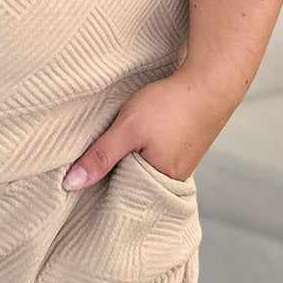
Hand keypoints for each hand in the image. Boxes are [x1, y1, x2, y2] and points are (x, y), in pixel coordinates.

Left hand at [61, 63, 230, 189]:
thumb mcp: (128, 128)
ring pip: (144, 171)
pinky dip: (143, 151)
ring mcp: (180, 166)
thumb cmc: (170, 106)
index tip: (79, 184)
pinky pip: (156, 159)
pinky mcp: (184, 150)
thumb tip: (71, 184)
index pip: (120, 199)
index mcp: (158, 185)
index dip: (100, 190)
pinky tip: (137, 140)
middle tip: (93, 164)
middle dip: (114, 176)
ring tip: (115, 149)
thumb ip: (100, 156)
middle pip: (132, 186)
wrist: (210, 83)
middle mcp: (171, 182)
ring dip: (129, 161)